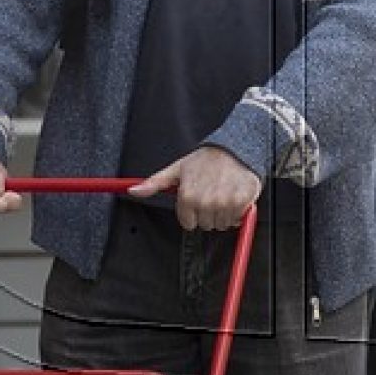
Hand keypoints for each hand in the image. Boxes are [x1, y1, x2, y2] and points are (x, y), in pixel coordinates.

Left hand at [128, 145, 261, 230]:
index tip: (199, 197)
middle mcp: (205, 202)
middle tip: (212, 193)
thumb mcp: (176, 169)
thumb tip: (133, 191)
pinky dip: (238, 211)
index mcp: (187, 196)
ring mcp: (224, 203)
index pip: (189, 224)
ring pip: (221, 225)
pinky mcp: (242, 202)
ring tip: (224, 193)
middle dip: (208, 212)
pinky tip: (235, 196)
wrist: (235, 149)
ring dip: (224, 213)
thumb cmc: (205, 159)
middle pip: (205, 225)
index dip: (193, 212)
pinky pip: (238, 220)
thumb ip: (154, 183)